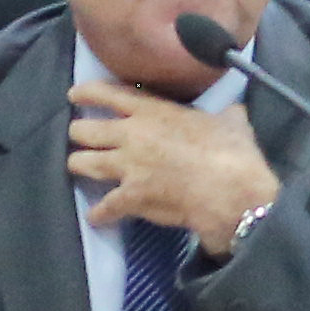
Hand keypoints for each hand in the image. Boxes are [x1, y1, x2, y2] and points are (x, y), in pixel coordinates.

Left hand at [69, 79, 279, 254]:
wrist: (230, 191)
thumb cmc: (233, 152)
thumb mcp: (231, 121)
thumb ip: (225, 114)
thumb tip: (235, 112)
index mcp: (154, 111)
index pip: (108, 94)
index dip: (87, 93)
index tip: (74, 94)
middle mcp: (132, 135)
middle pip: (85, 130)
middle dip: (79, 133)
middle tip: (80, 137)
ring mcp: (128, 167)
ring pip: (83, 163)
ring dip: (79, 165)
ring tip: (77, 167)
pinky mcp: (131, 197)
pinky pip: (104, 207)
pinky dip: (99, 214)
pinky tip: (95, 217)